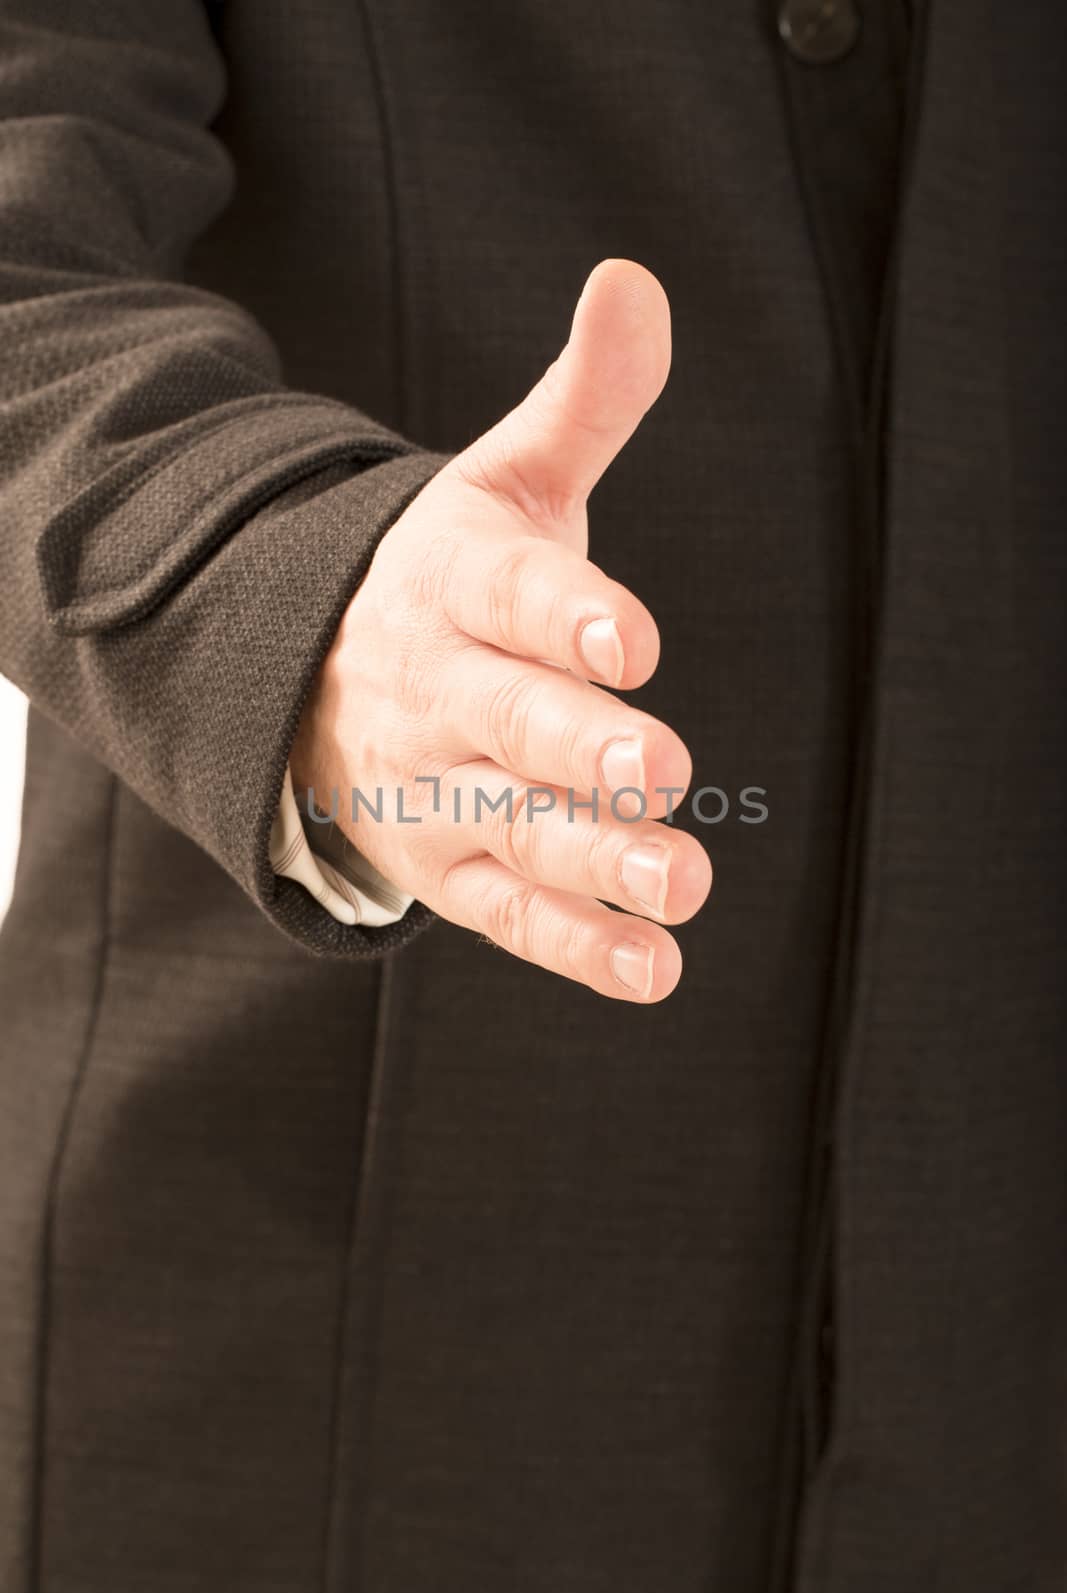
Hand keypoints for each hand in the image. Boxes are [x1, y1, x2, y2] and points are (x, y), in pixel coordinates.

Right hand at [290, 258, 711, 1000]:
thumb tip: (636, 280)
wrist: (323, 680)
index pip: (509, 595)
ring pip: (509, 827)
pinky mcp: (450, 866)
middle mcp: (437, 691)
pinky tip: (653, 968)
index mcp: (453, 584)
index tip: (633, 638)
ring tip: (678, 885)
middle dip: (578, 747)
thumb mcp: (504, 482)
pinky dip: (575, 946)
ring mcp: (438, 788)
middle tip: (661, 773)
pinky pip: (508, 912)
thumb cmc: (452, 578)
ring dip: (591, 861)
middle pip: (505, 721)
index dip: (567, 615)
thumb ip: (585, 401)